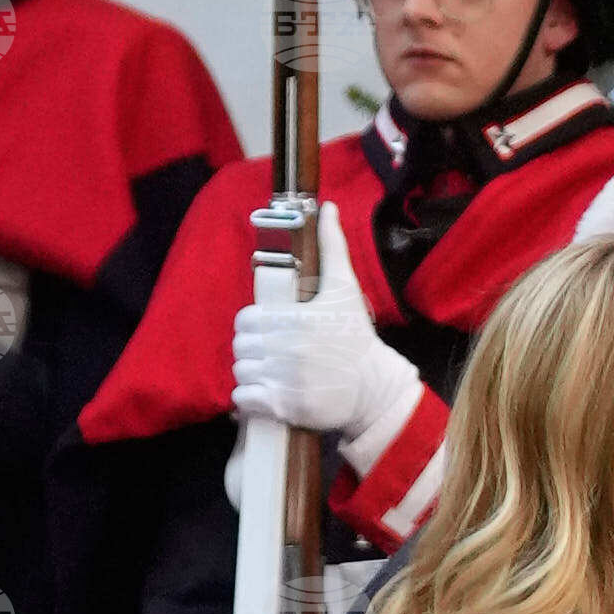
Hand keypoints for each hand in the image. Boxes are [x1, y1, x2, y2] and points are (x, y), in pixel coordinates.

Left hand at [232, 261, 420, 461]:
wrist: (373, 387)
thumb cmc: (355, 335)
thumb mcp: (345, 288)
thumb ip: (332, 246)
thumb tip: (328, 207)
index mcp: (295, 318)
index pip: (245, 319)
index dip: (253, 324)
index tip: (269, 329)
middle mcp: (287, 348)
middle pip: (240, 347)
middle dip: (252, 349)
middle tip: (271, 352)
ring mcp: (284, 380)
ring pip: (240, 373)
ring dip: (250, 374)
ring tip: (270, 373)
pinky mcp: (283, 407)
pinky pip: (242, 399)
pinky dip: (248, 399)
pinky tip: (267, 393)